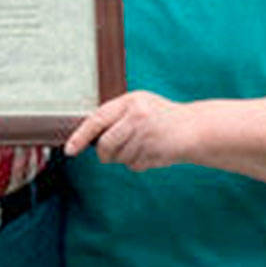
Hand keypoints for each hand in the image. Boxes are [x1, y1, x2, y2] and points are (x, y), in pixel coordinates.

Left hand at [64, 91, 189, 171]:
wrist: (196, 129)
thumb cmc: (163, 117)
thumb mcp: (140, 107)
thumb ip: (117, 116)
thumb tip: (87, 136)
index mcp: (131, 101)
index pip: (97, 119)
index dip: (80, 136)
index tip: (70, 149)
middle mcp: (137, 116)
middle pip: (105, 144)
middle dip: (105, 154)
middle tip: (110, 154)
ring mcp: (147, 134)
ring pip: (119, 157)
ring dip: (126, 159)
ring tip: (142, 147)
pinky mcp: (155, 151)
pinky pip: (134, 165)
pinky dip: (139, 164)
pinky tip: (151, 153)